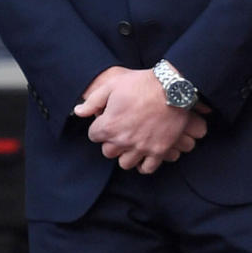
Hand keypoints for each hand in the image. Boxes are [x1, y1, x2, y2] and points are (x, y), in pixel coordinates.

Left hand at [74, 67, 207, 172]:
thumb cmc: (141, 84)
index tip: (108, 120)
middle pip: (108, 152)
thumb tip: (78, 112)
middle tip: (121, 131)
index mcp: (108, 125)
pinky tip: (144, 156)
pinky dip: (144, 164)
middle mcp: (123, 141)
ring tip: (131, 144)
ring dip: (126, 154)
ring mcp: (142, 147)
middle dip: (111, 142)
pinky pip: (147, 168)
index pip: (94, 136)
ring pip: (125, 163)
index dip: (100, 127)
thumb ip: (92, 101)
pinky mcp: (159, 150)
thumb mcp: (112, 85)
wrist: (173, 88)